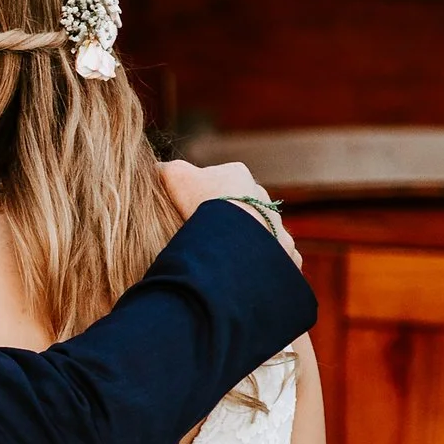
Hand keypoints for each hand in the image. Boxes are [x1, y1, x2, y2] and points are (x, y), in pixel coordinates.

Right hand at [161, 159, 300, 264]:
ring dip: (244, 246)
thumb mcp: (175, 177)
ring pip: (260, 235)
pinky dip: (261, 267)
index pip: (220, 182)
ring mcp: (278, 228)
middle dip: (227, 221)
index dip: (202, 197)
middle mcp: (264, 198)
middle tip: (205, 240)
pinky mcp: (286, 256)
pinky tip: (243, 275)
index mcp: (239, 176)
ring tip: (223, 261)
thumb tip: (157, 168)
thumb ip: (166, 170)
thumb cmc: (203, 205)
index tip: (190, 214)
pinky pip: (274, 261)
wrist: (233, 243)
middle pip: (242, 208)